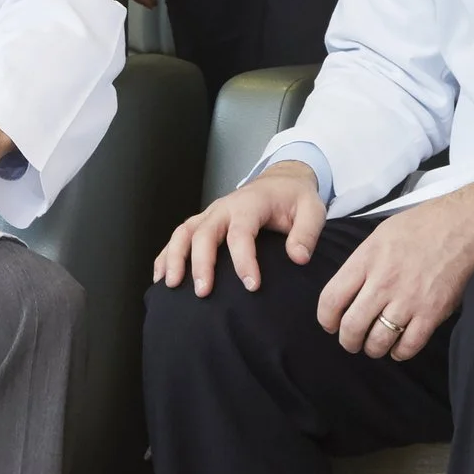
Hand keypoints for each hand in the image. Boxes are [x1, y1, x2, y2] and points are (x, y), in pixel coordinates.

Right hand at [154, 160, 326, 298]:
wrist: (280, 181)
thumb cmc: (294, 199)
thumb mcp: (312, 210)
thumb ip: (306, 233)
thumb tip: (298, 258)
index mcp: (250, 204)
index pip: (241, 232)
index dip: (244, 259)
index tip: (251, 285)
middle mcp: (224, 208)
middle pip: (204, 233)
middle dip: (200, 263)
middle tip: (203, 292)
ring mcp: (210, 214)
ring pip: (183, 232)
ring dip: (174, 257)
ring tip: (171, 285)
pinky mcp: (203, 222)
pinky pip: (178, 236)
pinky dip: (166, 255)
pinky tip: (160, 277)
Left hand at [316, 183, 473, 360]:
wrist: (465, 225)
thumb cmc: (423, 225)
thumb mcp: (381, 235)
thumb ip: (362, 262)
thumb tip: (348, 288)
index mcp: (366, 260)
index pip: (331, 299)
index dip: (326, 319)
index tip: (330, 324)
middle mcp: (383, 283)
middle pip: (351, 327)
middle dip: (347, 340)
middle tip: (351, 341)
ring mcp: (408, 300)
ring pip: (378, 341)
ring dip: (372, 349)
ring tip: (374, 345)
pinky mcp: (432, 313)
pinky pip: (408, 346)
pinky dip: (399, 353)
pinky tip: (398, 348)